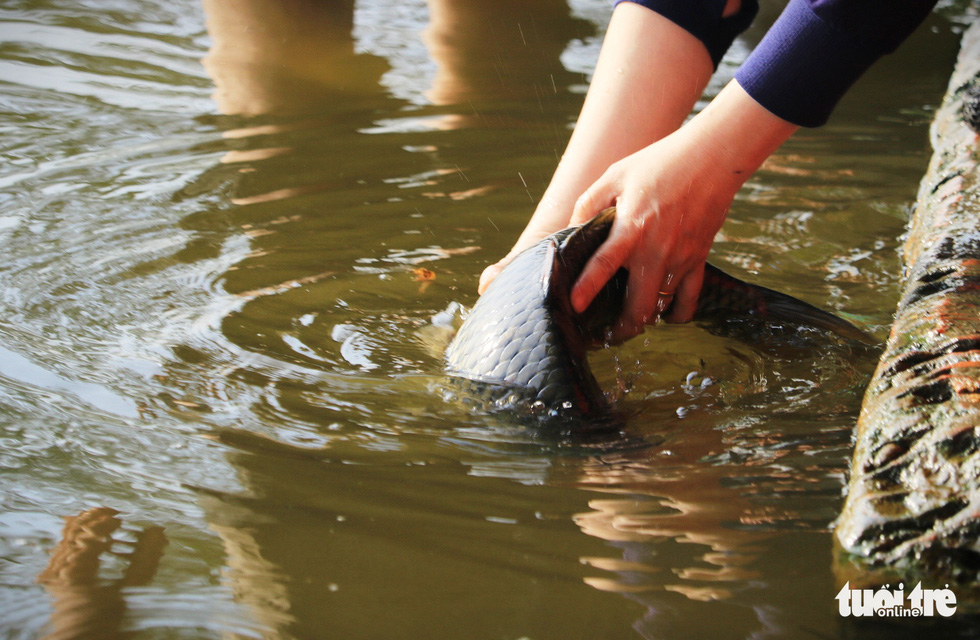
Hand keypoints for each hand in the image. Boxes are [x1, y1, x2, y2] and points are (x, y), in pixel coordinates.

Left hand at [569, 80, 798, 341]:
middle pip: (639, 306)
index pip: (604, 264)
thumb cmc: (659, 163)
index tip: (574, 305)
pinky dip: (676, 314)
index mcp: (632, 227)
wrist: (713, 158)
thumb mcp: (615, 175)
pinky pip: (690, 299)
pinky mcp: (698, 259)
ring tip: (627, 326)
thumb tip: (571, 231)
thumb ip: (589, 204)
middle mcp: (657, 249)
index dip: (587, 287)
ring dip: (644, 321)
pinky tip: (664, 316)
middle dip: (620, 328)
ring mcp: (681, 258)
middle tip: (604, 336)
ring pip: (662, 308)